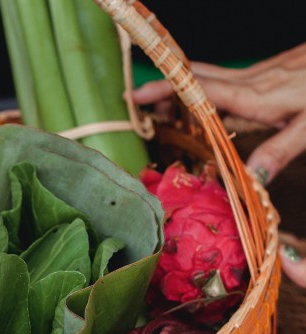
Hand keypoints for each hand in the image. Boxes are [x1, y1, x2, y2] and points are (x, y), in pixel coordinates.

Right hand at [132, 43, 305, 184]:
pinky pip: (223, 79)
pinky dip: (201, 87)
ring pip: (208, 76)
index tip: (138, 96)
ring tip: (157, 102)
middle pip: (197, 78)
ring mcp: (258, 75)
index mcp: (256, 97)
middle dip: (163, 85)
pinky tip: (199, 100)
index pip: (202, 92)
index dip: (168, 92)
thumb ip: (279, 149)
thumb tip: (248, 179)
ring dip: (179, 86)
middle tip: (134, 97)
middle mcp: (251, 82)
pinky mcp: (266, 74)